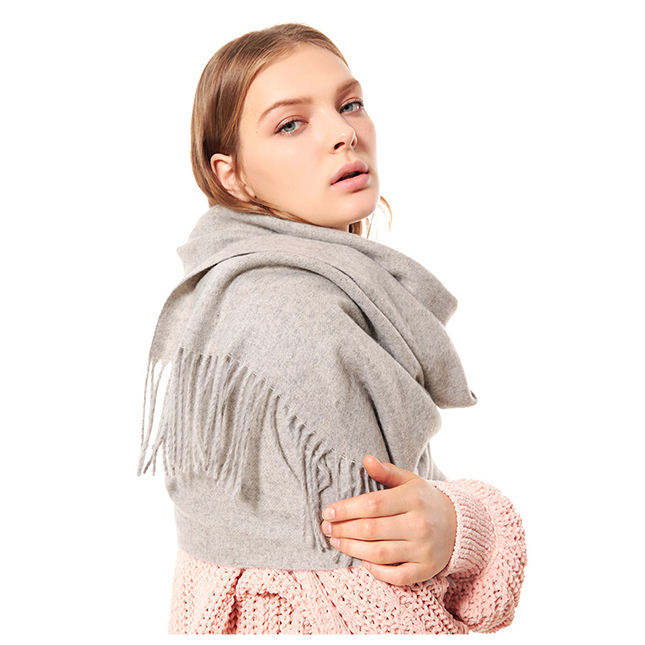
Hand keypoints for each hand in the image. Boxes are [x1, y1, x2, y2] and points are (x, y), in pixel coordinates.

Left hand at [319, 454, 456, 585]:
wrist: (459, 525)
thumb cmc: (425, 500)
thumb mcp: (410, 481)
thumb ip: (387, 472)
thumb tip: (366, 459)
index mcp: (413, 498)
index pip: (372, 504)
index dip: (346, 509)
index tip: (328, 512)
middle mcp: (420, 524)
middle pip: (372, 530)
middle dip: (343, 530)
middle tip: (326, 529)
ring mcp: (424, 549)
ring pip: (379, 553)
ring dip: (352, 549)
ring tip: (336, 542)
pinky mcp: (426, 569)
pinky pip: (396, 575)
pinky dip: (376, 571)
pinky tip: (362, 561)